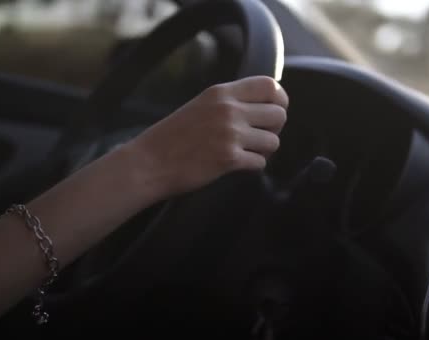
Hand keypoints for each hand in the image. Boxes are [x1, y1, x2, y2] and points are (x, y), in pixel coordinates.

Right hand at [122, 76, 288, 197]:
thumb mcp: (201, 106)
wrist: (149, 162)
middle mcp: (229, 109)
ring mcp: (230, 133)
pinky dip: (253, 167)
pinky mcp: (229, 158)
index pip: (269, 85)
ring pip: (274, 141)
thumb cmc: (172, 137)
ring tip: (247, 153)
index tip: (274, 112)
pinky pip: (261, 162)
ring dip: (264, 151)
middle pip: (278, 114)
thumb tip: (263, 107)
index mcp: (221, 93)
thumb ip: (229, 102)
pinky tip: (238, 165)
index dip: (279, 100)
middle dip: (274, 129)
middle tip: (259, 138)